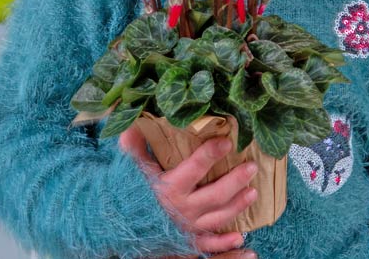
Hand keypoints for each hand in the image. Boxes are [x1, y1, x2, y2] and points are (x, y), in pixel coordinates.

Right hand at [120, 125, 258, 256]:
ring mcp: (185, 228)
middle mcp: (180, 209)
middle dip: (235, 181)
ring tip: (254, 192)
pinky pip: (207, 245)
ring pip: (216, 217)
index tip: (227, 142)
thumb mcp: (130, 169)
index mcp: (168, 188)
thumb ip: (134, 147)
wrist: (114, 227)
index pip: (194, 168)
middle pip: (214, 195)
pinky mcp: (186, 242)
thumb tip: (131, 123)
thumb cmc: (127, 193)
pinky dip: (224, 243)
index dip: (210, 154)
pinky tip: (241, 237)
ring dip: (237, 206)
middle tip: (252, 167)